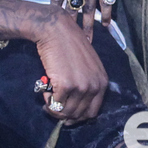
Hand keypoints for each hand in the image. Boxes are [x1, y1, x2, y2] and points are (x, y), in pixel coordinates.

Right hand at [36, 8, 108, 123]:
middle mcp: (95, 86)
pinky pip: (55, 105)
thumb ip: (88, 84)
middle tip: (52, 104)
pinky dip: (47, 100)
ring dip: (54, 108)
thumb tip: (75, 109)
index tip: (66, 113)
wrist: (57, 31)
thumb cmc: (70, 47)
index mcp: (102, 82)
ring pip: (66, 113)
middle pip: (79, 115)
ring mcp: (82, 86)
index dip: (77, 116)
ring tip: (48, 94)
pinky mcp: (67, 86)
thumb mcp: (89, 66)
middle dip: (64, 114)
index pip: (93, 112)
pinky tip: (45, 88)